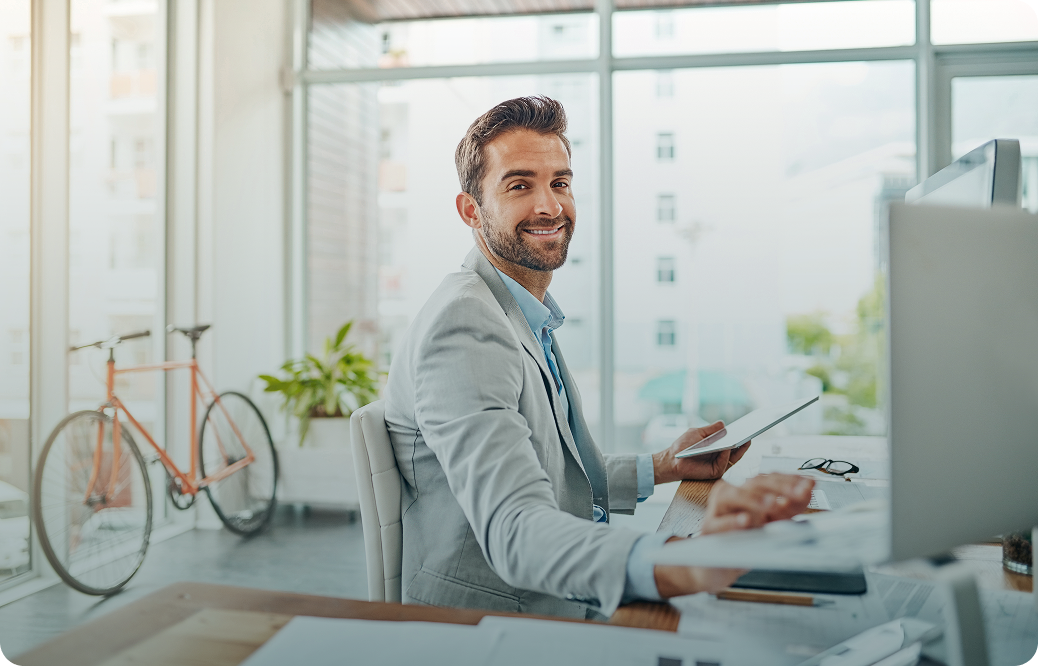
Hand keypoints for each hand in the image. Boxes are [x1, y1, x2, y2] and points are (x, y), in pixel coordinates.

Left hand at [652, 420, 750, 484]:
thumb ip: (711, 430)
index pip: (733, 440)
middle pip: (737, 449)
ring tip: (743, 438)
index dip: (741, 434)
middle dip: (744, 441)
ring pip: (734, 457)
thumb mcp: (698, 433)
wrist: (672, 459)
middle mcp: (721, 455)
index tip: (748, 426)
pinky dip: (725, 455)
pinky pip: (724, 463)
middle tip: (750, 432)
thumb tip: (724, 424)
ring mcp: (719, 464)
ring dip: (739, 449)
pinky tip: (726, 448)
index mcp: (718, 445)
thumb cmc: (683, 446)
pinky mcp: (715, 472)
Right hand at [652, 474, 813, 598]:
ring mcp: (718, 510)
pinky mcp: (710, 529)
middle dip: (780, 487)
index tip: (810, 483)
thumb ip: (789, 507)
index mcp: (747, 491)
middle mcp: (731, 495)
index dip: (791, 479)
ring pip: (732, 495)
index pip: (769, 478)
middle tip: (799, 493)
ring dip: (755, 499)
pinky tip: (745, 520)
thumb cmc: (744, 540)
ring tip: (774, 504)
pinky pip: (719, 524)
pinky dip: (732, 522)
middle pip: (754, 483)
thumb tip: (808, 491)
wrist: (718, 564)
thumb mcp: (772, 523)